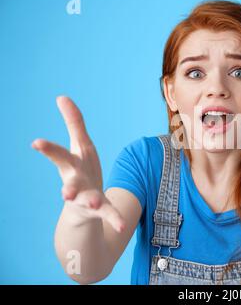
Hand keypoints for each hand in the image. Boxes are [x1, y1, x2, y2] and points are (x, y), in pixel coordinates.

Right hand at [32, 96, 124, 232]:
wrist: (84, 205)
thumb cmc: (81, 169)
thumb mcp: (80, 144)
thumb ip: (73, 122)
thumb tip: (62, 96)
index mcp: (72, 165)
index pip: (59, 155)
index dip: (49, 149)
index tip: (36, 142)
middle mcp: (75, 183)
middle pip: (70, 182)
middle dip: (68, 184)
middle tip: (65, 191)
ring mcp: (87, 197)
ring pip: (87, 200)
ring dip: (89, 201)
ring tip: (91, 203)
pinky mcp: (100, 209)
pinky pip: (108, 214)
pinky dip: (114, 219)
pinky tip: (122, 227)